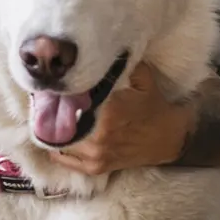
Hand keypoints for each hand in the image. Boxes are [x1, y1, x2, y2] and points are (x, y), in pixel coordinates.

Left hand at [51, 65, 192, 175]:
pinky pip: (65, 159)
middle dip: (55, 111)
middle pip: (61, 122)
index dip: (61, 93)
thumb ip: (119, 66)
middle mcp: (98, 136)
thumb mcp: (142, 78)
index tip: (55, 87)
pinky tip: (57, 136)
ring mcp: (95, 155)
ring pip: (60, 141)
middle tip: (49, 101)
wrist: (169, 138)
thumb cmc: (153, 106)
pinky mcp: (96, 167)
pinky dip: (58, 148)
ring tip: (51, 116)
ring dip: (54, 129)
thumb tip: (97, 52)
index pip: (71, 101)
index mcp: (108, 112)